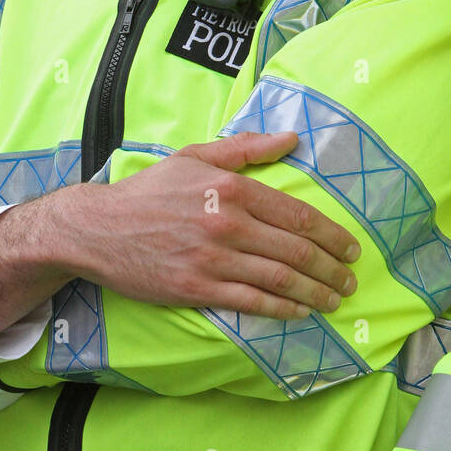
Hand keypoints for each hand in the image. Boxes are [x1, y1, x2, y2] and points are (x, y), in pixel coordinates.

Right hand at [0, 131, 360, 342]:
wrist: (98, 228)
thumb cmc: (150, 190)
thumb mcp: (195, 155)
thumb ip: (246, 148)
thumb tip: (292, 138)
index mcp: (231, 187)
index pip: (298, 215)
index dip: (332, 235)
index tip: (351, 248)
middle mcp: (227, 223)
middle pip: (296, 251)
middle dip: (332, 269)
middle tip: (351, 280)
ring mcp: (213, 259)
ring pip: (280, 279)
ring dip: (316, 292)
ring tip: (335, 300)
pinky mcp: (197, 289)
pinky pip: (252, 302)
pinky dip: (283, 309)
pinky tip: (300, 312)